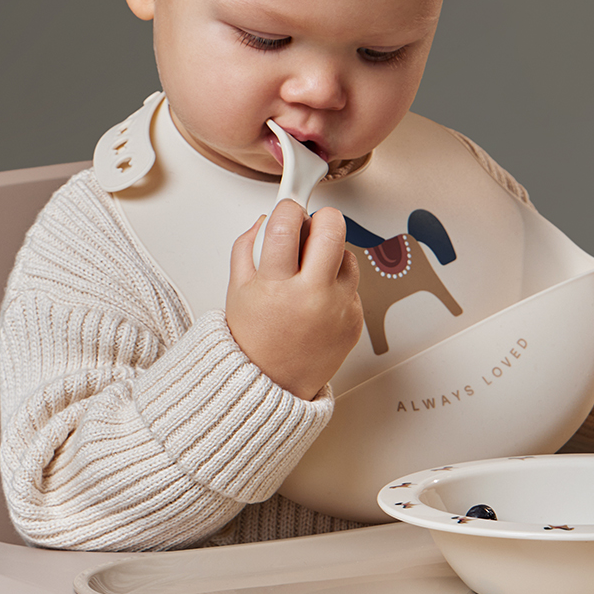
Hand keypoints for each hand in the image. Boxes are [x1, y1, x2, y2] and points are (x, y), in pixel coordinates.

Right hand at [225, 202, 362, 400]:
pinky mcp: (356, 320)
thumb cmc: (253, 341)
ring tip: (308, 274)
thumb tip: (266, 220)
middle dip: (322, 218)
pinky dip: (336, 285)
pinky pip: (353, 285)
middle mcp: (312, 296)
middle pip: (333, 228)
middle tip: (311, 227)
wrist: (274, 385)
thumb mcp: (236, 290)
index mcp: (277, 285)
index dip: (287, 209)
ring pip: (347, 255)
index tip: (287, 210)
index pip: (287, 224)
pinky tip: (316, 301)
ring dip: (330, 254)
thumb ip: (247, 247)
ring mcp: (339, 308)